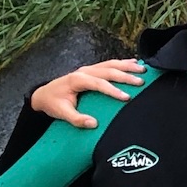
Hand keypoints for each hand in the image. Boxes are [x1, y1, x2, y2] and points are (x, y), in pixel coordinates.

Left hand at [30, 58, 144, 128]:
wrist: (44, 94)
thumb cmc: (53, 103)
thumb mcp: (61, 113)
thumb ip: (77, 119)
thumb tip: (94, 123)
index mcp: (77, 80)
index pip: (99, 83)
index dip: (113, 90)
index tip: (126, 97)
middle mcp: (84, 71)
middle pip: (108, 70)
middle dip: (126, 76)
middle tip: (141, 82)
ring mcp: (88, 69)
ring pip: (111, 64)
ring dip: (127, 66)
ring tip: (143, 70)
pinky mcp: (91, 70)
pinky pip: (109, 64)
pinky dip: (123, 63)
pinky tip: (134, 63)